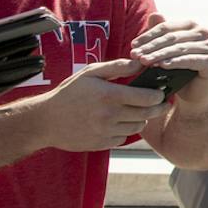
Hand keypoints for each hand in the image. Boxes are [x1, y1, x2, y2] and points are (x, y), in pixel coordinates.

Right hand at [34, 60, 166, 150]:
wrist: (44, 121)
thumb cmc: (69, 93)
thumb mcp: (90, 73)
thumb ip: (117, 67)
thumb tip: (141, 63)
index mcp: (110, 96)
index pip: (148, 98)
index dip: (159, 95)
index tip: (162, 91)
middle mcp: (110, 116)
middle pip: (148, 114)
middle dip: (159, 108)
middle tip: (163, 103)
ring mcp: (106, 132)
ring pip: (137, 127)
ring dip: (142, 119)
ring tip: (137, 111)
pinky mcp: (101, 144)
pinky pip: (123, 138)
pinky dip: (124, 131)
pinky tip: (118, 122)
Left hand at [128, 20, 207, 107]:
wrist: (195, 92)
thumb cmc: (179, 69)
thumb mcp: (167, 51)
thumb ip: (161, 34)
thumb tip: (154, 14)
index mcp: (193, 25)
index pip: (167, 27)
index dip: (148, 35)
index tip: (132, 45)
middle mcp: (204, 32)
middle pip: (172, 37)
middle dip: (151, 47)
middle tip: (134, 55)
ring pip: (179, 49)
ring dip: (159, 55)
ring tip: (143, 62)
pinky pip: (190, 60)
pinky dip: (174, 62)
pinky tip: (161, 66)